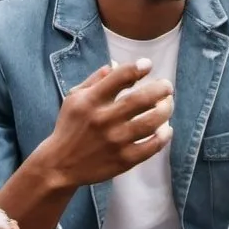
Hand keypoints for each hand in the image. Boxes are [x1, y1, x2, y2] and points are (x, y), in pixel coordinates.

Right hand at [43, 60, 173, 187]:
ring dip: (165, 110)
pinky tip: (166, 129)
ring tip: (168, 104)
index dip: (138, 67)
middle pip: (141, 99)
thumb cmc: (70, 126)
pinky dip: (164, 136)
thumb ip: (95, 80)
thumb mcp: (74, 97)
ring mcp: (115, 141)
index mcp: (91, 100)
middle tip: (168, 86)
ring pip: (151, 122)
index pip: (120, 77)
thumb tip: (116, 64)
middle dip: (161, 89)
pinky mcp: (124, 160)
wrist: (60, 165)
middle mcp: (104, 119)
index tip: (148, 65)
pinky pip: (152, 146)